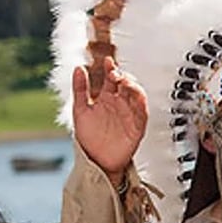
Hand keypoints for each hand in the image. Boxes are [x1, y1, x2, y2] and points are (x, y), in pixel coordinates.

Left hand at [72, 56, 147, 177]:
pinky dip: (141, 103)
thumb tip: (78, 68)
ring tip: (125, 82)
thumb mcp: (79, 110)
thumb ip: (80, 89)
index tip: (107, 62)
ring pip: (137, 95)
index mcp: (106, 98)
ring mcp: (129, 114)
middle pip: (126, 84)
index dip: (111, 68)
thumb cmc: (88, 138)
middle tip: (115, 74)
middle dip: (123, 76)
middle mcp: (119, 104)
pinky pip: (143, 112)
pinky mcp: (137, 126)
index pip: (112, 78)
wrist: (96, 160)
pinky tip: (136, 97)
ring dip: (133, 86)